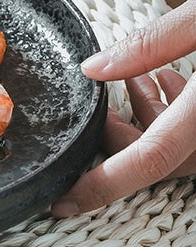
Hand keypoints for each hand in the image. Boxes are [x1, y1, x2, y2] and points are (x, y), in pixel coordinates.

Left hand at [51, 0, 195, 216]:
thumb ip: (151, 43)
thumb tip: (92, 69)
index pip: (151, 160)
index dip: (103, 185)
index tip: (63, 202)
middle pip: (164, 156)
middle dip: (124, 134)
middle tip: (103, 103)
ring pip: (186, 150)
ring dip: (152, 120)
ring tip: (147, 79)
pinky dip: (177, 115)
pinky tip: (171, 80)